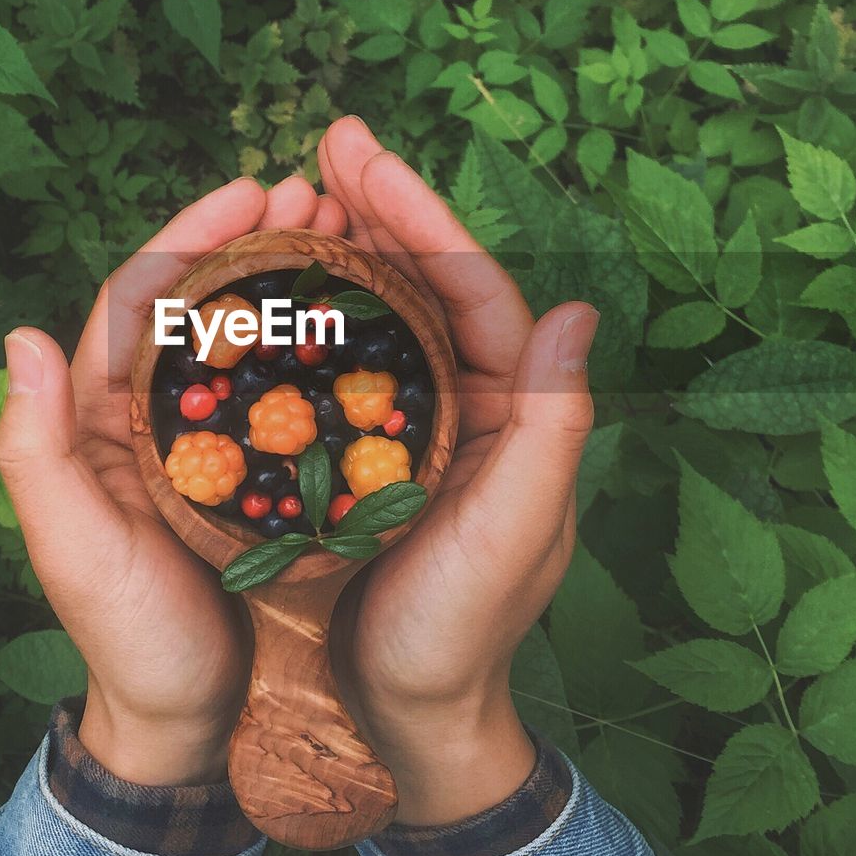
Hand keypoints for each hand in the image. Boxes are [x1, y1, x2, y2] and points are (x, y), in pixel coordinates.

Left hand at [0, 174, 347, 785]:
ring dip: (291, 283)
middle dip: (253, 242)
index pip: (141, 302)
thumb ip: (37, 450)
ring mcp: (211, 444)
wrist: (186, 721)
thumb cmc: (127, 638)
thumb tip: (19, 336)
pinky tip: (364, 323)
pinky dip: (315, 351)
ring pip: (250, 342)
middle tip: (317, 196)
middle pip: (202, 306)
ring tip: (349, 235)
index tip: (250, 192)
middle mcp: (156, 417)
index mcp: (102, 420)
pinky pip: (286, 397)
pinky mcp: (258, 474)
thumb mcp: (72, 548)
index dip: (192, 239)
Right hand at [318, 117, 597, 823]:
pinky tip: (279, 279)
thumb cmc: (463, 630)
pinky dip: (316, 314)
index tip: (360, 154)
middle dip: (379, 206)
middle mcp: (470, 397)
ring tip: (298, 190)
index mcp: (515, 405)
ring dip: (345, 246)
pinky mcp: (364, 447)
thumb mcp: (515, 531)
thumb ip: (552, 425)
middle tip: (328, 144)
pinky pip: (342, 362)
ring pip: (382, 312)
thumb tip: (576, 308)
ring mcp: (414, 419)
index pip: (472, 286)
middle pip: (425, 281)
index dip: (419, 213)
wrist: (407, 711)